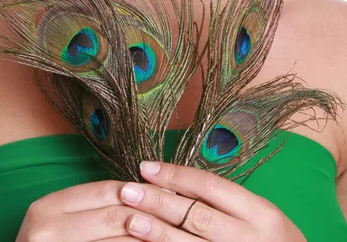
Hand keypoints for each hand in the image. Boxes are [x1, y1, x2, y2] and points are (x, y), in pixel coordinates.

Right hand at [15, 178, 161, 240]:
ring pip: (119, 239)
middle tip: (178, 214)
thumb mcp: (59, 223)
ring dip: (149, 236)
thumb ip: (91, 207)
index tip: (168, 190)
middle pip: (114, 214)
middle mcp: (46, 227)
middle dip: (150, 213)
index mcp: (47, 206)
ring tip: (173, 233)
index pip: (105, 190)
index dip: (139, 190)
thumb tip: (140, 191)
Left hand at [118, 161, 306, 240]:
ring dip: (156, 231)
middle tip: (127, 189)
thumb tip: (175, 183)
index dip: (176, 175)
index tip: (146, 167)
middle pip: (196, 215)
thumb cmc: (273, 241)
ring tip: (129, 217)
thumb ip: (225, 201)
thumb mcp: (260, 215)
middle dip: (158, 201)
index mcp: (260, 213)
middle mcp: (248, 238)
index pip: (210, 187)